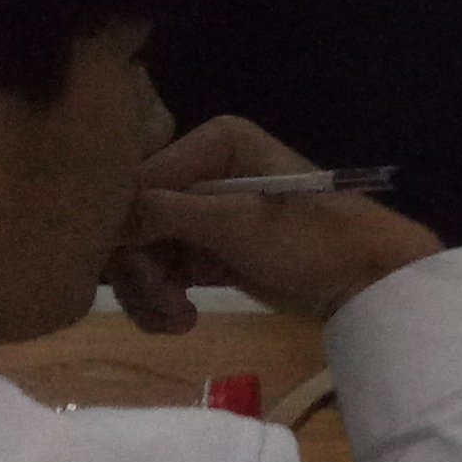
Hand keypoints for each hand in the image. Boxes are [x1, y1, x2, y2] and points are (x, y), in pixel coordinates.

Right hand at [109, 114, 442, 329]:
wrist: (360, 279)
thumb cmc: (308, 239)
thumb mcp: (236, 222)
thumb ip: (166, 212)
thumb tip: (100, 216)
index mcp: (213, 143)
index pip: (134, 184)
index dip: (124, 232)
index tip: (138, 272)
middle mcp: (200, 168)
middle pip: (130, 223)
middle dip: (141, 270)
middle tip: (166, 303)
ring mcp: (199, 211)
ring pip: (137, 254)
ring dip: (149, 293)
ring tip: (178, 318)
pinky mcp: (202, 249)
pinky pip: (157, 274)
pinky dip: (161, 301)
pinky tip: (183, 319)